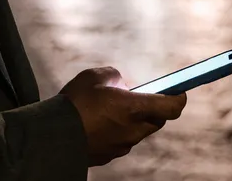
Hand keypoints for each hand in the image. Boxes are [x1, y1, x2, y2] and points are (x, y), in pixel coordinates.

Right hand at [59, 67, 186, 165]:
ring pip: (138, 131)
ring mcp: (122, 145)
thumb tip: (122, 86)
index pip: (172, 107)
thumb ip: (116, 78)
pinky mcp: (110, 155)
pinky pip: (122, 141)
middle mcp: (134, 130)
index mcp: (135, 108)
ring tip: (111, 109)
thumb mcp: (96, 76)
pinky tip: (99, 123)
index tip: (178, 91)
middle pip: (156, 120)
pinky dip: (117, 131)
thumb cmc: (75, 102)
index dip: (178, 98)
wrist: (53, 135)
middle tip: (138, 97)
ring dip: (133, 120)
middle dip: (152, 108)